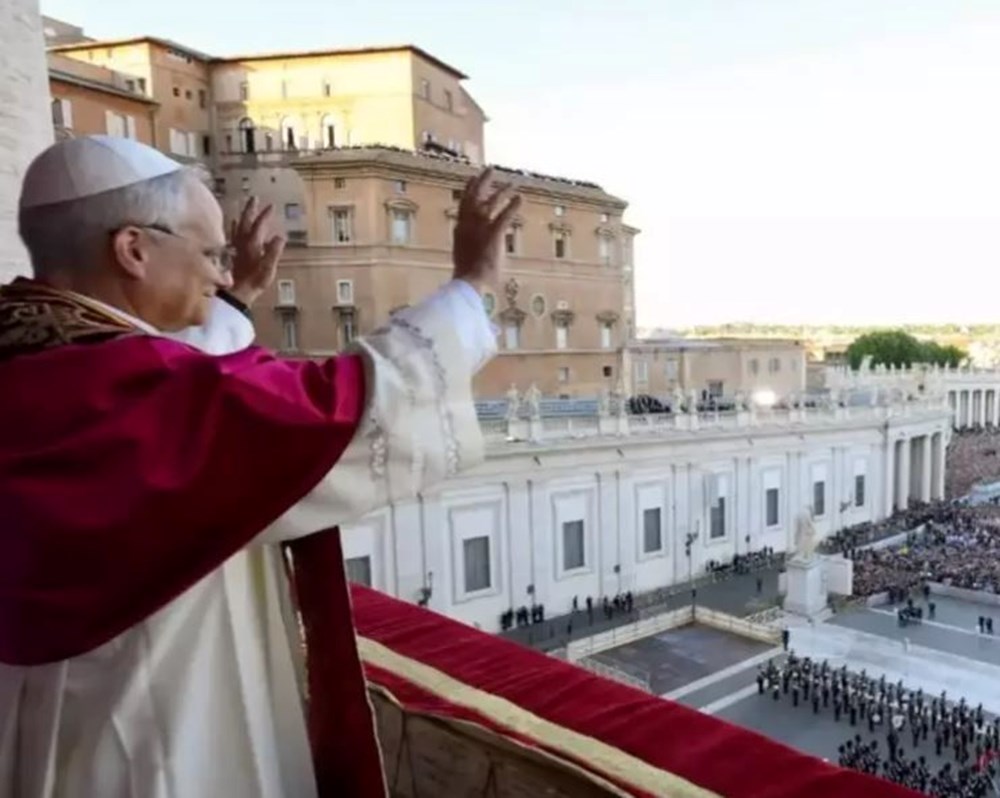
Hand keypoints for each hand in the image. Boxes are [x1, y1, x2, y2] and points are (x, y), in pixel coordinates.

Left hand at [228, 197, 285, 306]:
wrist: (237, 292)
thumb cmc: (254, 281)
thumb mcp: (268, 268)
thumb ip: (274, 251)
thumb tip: (280, 236)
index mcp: (252, 243)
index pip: (259, 224)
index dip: (265, 215)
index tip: (271, 206)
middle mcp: (242, 241)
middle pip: (245, 221)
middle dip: (250, 209)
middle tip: (254, 198)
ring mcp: (236, 246)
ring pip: (238, 225)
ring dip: (243, 216)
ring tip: (247, 208)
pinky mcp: (232, 252)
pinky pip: (234, 233)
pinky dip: (235, 226)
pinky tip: (234, 224)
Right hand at [452, 168, 520, 290]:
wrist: (468, 282)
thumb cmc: (467, 278)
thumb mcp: (466, 261)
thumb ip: (470, 252)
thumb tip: (473, 258)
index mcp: (459, 230)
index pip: (463, 204)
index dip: (469, 190)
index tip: (473, 179)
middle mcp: (467, 224)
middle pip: (473, 195)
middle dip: (482, 181)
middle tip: (490, 170)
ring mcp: (480, 227)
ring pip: (491, 202)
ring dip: (501, 191)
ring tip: (512, 184)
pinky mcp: (493, 233)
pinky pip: (505, 215)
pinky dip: (513, 206)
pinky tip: (520, 198)